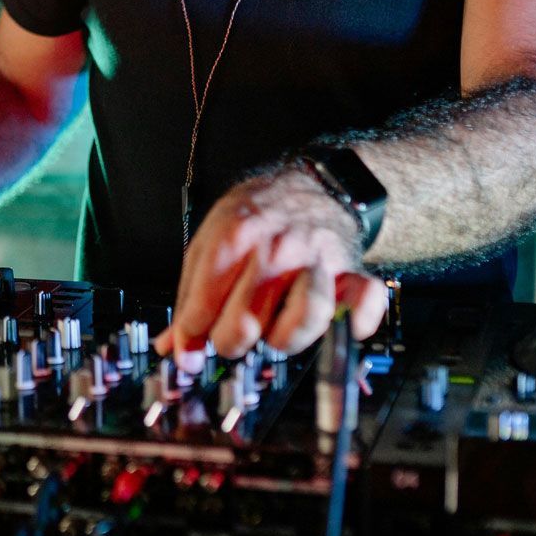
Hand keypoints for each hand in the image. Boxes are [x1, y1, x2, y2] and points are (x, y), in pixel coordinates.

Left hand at [156, 167, 388, 365]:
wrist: (313, 186)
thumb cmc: (258, 216)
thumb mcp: (212, 240)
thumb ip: (191, 295)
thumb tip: (172, 348)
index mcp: (234, 237)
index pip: (203, 307)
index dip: (193, 336)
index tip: (191, 349)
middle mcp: (276, 250)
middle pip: (246, 323)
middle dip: (232, 341)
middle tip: (232, 336)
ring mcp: (315, 262)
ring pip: (303, 319)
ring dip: (285, 338)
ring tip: (274, 333)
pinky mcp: (350, 273)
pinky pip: (362, 303)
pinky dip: (355, 321)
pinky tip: (341, 328)